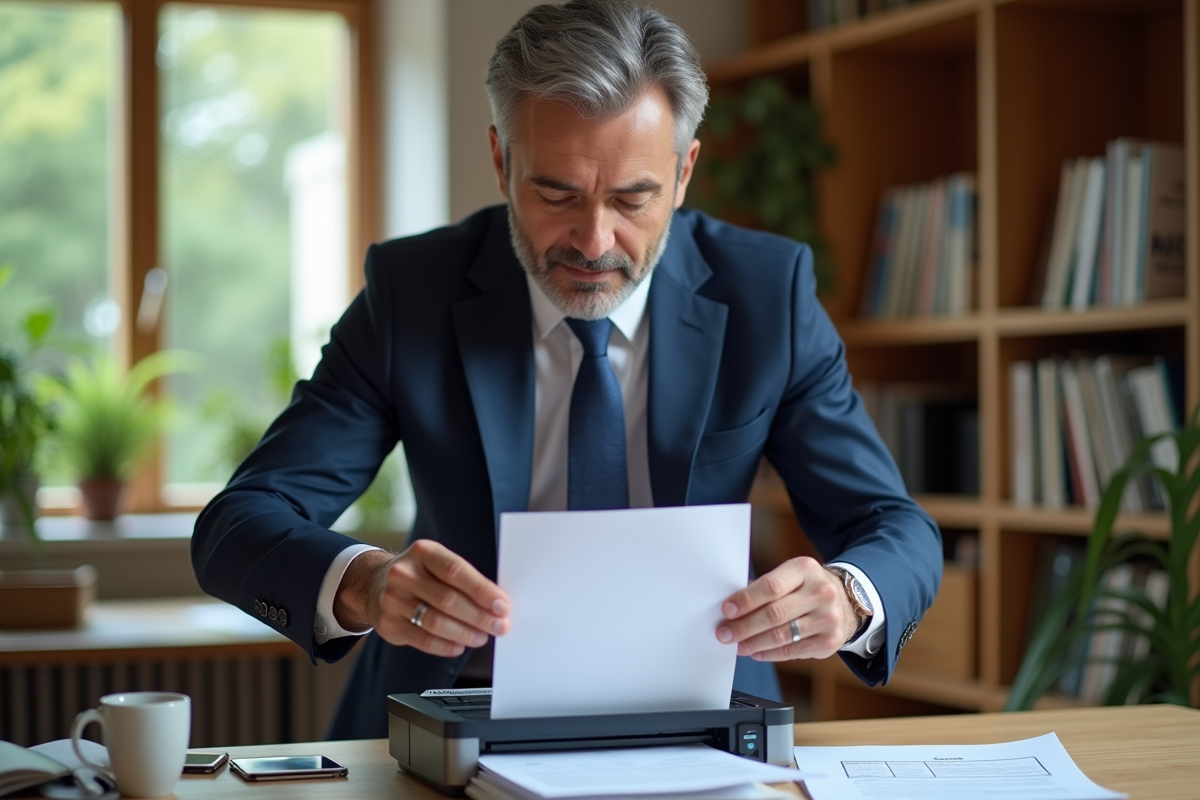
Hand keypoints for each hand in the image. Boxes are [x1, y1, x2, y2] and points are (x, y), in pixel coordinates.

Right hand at [335, 540, 510, 657]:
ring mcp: (392, 600)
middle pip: (448, 599)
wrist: (374, 584)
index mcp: (422, 552)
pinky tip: (460, 646)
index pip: (456, 571)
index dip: (482, 590)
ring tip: (481, 637)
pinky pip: (422, 640)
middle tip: (499, 626)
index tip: (502, 606)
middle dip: (479, 616)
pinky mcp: (388, 624)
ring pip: (436, 623)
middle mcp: (403, 574)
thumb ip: (464, 579)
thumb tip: (496, 604)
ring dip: (464, 633)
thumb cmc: (419, 574)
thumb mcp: (436, 562)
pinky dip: (445, 646)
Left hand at [715, 557, 857, 660]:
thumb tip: (732, 609)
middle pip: (774, 614)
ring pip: (782, 636)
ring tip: (738, 645)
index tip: (727, 611)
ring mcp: (828, 618)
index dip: (746, 600)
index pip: (771, 586)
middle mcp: (821, 592)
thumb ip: (765, 588)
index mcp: (806, 569)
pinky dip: (770, 654)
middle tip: (725, 633)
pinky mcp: (830, 641)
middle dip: (744, 626)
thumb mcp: (791, 576)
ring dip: (754, 643)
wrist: (846, 601)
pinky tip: (756, 653)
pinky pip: (792, 651)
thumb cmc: (807, 587)